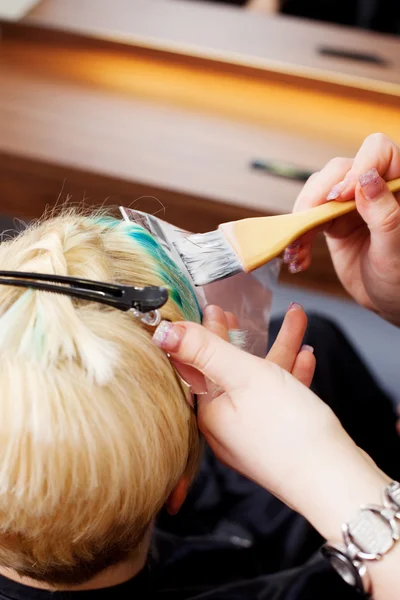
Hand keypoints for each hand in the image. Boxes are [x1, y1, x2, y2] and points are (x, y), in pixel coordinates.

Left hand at [152, 306, 386, 543]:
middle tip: (239, 313)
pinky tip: (305, 357)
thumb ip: (206, 351)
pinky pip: (279, 396)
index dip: (206, 332)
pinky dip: (289, 374)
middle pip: (229, 369)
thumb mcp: (244, 378)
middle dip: (242, 337)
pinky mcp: (277, 437)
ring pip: (260, 379)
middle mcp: (226, 425)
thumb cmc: (290, 433)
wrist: (334, 483)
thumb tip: (164, 332)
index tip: (214, 309)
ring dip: (278, 348)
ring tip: (295, 319)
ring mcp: (252, 432)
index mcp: (209, 412)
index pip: (199, 363)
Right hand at [287, 133, 399, 325]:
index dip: (358, 167)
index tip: (340, 196)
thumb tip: (366, 180)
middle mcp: (373, 189)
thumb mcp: (396, 250)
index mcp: (398, 187)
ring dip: (301, 219)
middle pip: (340, 169)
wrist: (390, 302)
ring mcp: (350, 204)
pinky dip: (297, 236)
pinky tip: (298, 257)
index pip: (378, 152)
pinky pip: (307, 217)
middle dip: (319, 194)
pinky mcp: (333, 221)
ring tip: (297, 249)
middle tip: (310, 221)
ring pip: (318, 191)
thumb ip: (385, 214)